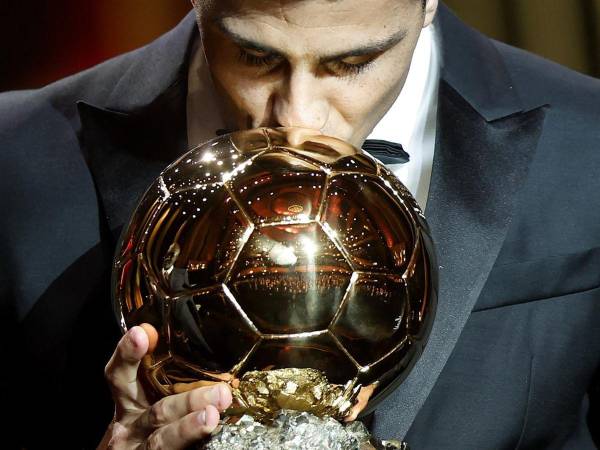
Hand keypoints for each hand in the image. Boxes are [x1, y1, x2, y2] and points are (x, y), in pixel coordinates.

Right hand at [97, 324, 231, 448]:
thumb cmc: (148, 425)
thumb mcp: (154, 395)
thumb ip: (169, 372)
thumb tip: (190, 338)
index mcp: (128, 402)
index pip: (120, 375)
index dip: (128, 355)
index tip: (142, 334)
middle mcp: (129, 427)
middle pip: (156, 412)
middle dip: (188, 401)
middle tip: (220, 393)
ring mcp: (138, 449)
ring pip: (162, 441)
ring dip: (188, 429)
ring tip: (211, 417)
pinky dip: (194, 446)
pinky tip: (212, 438)